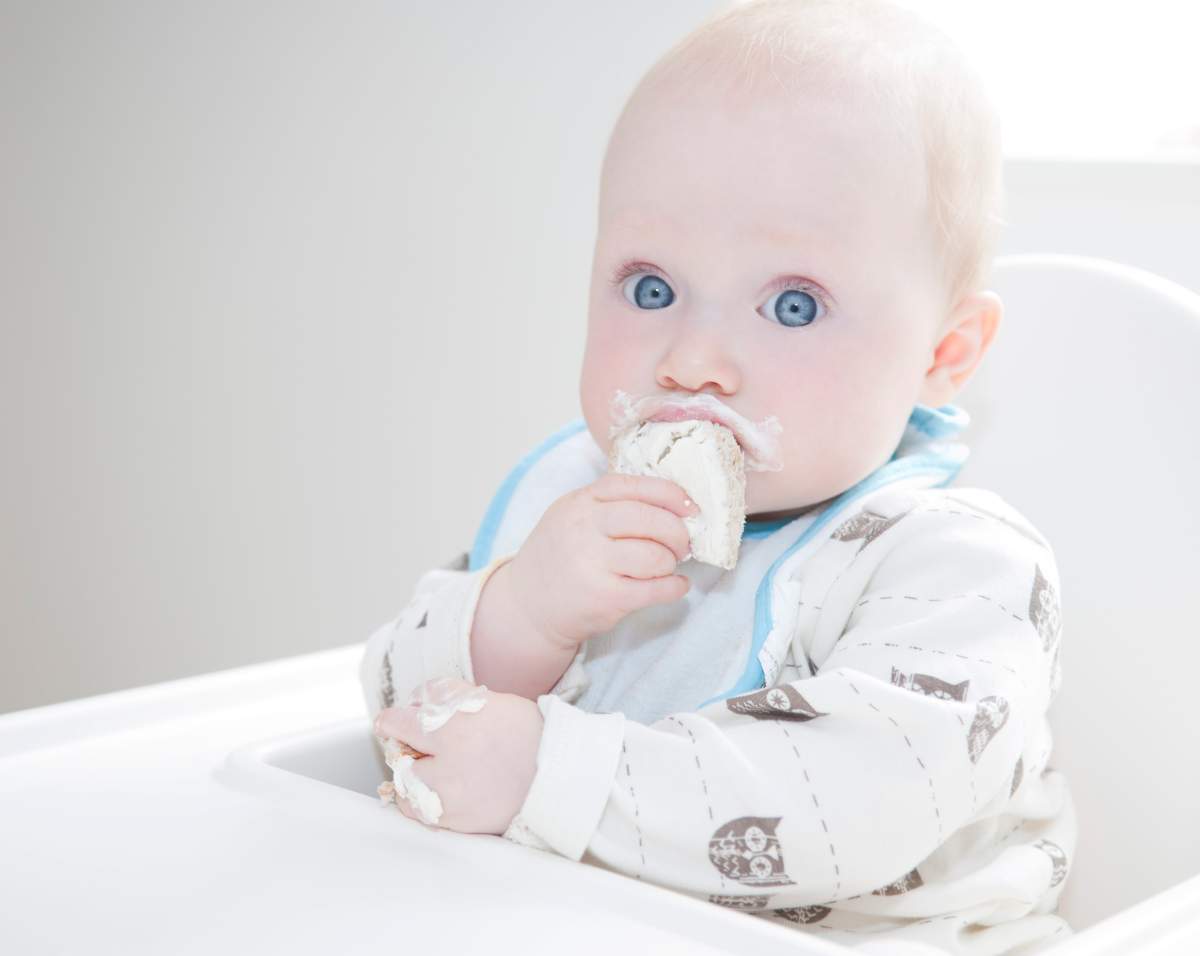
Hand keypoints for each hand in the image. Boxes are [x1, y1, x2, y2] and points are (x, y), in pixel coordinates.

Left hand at [375, 680, 543, 835]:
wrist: (557, 777)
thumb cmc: (528, 734)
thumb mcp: (490, 701)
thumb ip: (449, 696)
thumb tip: (418, 701)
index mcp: (455, 729)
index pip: (403, 723)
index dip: (391, 721)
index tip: (387, 722)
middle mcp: (447, 767)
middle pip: (400, 759)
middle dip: (404, 750)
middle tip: (415, 746)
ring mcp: (452, 799)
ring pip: (408, 791)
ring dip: (412, 779)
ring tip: (429, 771)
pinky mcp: (459, 823)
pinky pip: (425, 814)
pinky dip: (426, 801)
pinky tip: (444, 790)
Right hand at [504, 473, 696, 650]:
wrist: (526, 606)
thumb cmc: (559, 557)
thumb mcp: (571, 516)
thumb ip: (609, 504)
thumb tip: (672, 504)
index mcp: (580, 503)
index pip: (634, 486)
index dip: (670, 494)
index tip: (689, 506)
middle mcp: (585, 529)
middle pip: (649, 519)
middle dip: (677, 532)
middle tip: (683, 543)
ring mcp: (593, 564)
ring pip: (655, 556)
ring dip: (671, 562)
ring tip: (666, 566)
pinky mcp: (605, 598)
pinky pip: (656, 589)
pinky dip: (675, 587)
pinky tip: (675, 585)